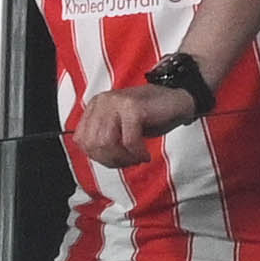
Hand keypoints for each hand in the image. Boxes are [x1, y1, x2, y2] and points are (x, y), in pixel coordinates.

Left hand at [70, 84, 199, 169]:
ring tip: (136, 158)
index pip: (81, 140)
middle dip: (111, 160)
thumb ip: (103, 138)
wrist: (177, 99)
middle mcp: (102, 101)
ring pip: (107, 144)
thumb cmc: (150, 116)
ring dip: (123, 158)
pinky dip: (137, 153)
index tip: (117, 159)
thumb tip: (94, 156)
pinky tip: (145, 154)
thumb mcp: (119, 126)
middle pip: (93, 144)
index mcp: (95, 106)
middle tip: (129, 161)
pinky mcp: (132, 108)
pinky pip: (128, 141)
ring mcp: (116, 102)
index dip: (98, 156)